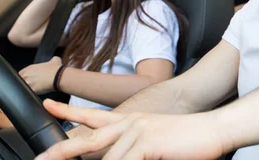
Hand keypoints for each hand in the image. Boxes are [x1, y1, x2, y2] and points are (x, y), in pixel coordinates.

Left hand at [19, 57, 62, 94]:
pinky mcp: (31, 90)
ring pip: (22, 87)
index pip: (20, 74)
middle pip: (19, 80)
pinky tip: (35, 94)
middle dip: (24, 83)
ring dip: (26, 88)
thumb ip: (51, 59)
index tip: (28, 79)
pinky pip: (27, 93)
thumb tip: (54, 59)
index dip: (24, 77)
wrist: (58, 76)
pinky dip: (31, 94)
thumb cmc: (56, 69)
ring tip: (33, 90)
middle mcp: (26, 75)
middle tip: (31, 85)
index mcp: (29, 68)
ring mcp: (28, 83)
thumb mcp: (54, 60)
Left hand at [35, 99, 232, 159]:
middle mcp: (128, 123)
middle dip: (59, 153)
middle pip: (85, 140)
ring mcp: (136, 132)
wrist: (210, 129)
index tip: (48, 104)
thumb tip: (114, 156)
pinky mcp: (146, 142)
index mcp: (128, 120)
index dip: (67, 110)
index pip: (92, 115)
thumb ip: (131, 148)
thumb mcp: (152, 142)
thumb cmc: (185, 140)